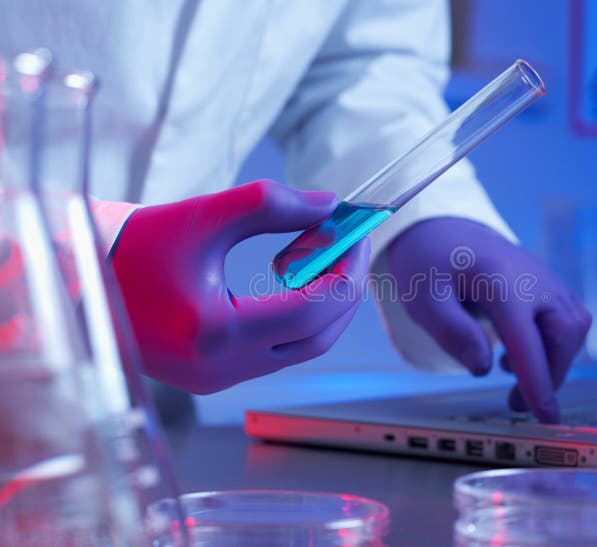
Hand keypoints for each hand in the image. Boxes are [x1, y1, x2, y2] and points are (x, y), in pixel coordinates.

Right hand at [111, 180, 368, 393]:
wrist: (83, 283)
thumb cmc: (134, 247)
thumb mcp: (204, 214)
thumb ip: (271, 204)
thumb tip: (328, 205)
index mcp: (215, 331)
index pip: (312, 309)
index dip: (345, 268)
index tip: (356, 233)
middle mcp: (220, 367)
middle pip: (318, 336)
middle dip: (344, 288)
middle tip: (350, 244)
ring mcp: (218, 379)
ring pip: (302, 348)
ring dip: (323, 304)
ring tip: (320, 256)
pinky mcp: (215, 377)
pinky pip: (278, 352)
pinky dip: (298, 318)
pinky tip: (294, 281)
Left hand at [387, 217, 590, 422]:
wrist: (441, 227)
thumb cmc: (428, 262)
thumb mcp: (423, 298)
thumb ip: (451, 332)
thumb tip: (482, 369)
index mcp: (500, 280)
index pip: (527, 340)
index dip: (538, 382)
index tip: (545, 417)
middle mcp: (532, 278)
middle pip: (564, 334)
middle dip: (550, 375)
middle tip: (517, 404)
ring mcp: (545, 277)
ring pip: (573, 327)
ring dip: (556, 360)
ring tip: (518, 379)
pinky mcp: (547, 283)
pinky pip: (570, 317)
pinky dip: (557, 343)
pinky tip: (522, 352)